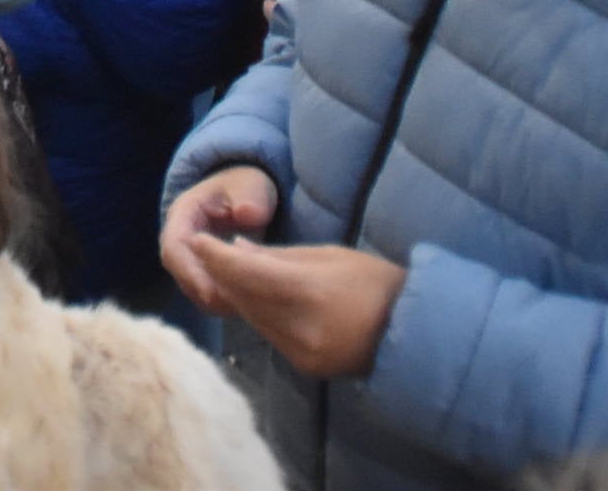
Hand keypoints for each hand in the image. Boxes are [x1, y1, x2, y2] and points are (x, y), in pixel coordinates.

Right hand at [160, 165, 278, 309]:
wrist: (246, 194)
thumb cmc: (246, 187)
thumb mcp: (251, 187)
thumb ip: (250, 199)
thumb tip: (247, 214)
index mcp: (183, 213)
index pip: (173, 246)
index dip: (188, 271)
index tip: (210, 293)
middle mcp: (178, 237)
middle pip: (178, 271)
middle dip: (201, 291)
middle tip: (230, 307)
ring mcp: (187, 256)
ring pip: (190, 285)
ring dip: (211, 300)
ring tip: (240, 308)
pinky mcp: (200, 271)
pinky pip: (204, 291)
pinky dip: (220, 302)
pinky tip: (244, 306)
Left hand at [186, 237, 405, 380]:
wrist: (411, 333)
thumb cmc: (374, 283)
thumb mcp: (329, 255)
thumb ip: (278, 255)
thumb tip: (235, 248)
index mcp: (309, 292)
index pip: (246, 273)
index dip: (216, 257)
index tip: (196, 240)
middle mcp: (301, 327)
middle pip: (244, 298)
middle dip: (222, 275)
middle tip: (207, 252)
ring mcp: (302, 352)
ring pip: (252, 318)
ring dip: (237, 295)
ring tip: (226, 270)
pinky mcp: (304, 366)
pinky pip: (269, 334)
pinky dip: (258, 314)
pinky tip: (255, 298)